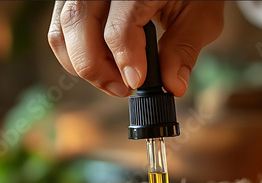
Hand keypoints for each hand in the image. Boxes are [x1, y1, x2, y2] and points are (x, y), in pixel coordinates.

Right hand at [48, 1, 223, 96]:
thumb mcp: (199, 15)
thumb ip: (183, 49)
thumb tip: (173, 85)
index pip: (117, 28)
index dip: (125, 62)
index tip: (135, 84)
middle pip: (78, 25)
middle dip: (95, 68)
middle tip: (121, 89)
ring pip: (63, 28)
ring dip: (83, 64)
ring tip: (113, 79)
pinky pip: (61, 27)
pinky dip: (76, 53)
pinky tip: (103, 64)